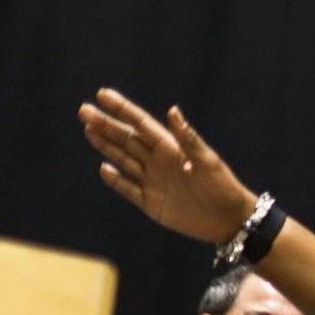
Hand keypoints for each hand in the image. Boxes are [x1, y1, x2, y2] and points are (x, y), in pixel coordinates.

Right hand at [79, 90, 256, 243]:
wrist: (230, 220)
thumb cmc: (223, 187)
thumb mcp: (206, 161)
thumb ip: (188, 138)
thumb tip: (172, 110)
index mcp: (172, 148)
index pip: (142, 124)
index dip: (123, 109)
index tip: (102, 94)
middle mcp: (159, 162)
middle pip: (127, 140)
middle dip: (106, 125)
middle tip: (84, 110)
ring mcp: (154, 182)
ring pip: (124, 160)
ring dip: (106, 146)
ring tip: (88, 130)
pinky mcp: (152, 203)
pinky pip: (129, 188)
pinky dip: (116, 179)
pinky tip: (104, 168)